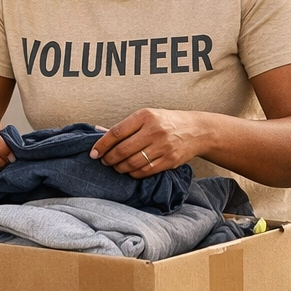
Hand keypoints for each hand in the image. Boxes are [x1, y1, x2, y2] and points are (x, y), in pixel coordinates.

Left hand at [89, 109, 204, 176]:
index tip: (93, 153)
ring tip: (116, 166)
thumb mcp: (146, 116)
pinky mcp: (169, 160)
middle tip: (104, 161)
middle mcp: (154, 131)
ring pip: (132, 163)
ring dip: (119, 168)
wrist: (197, 130)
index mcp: (145, 116)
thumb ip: (125, 126)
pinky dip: (133, 173)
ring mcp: (163, 147)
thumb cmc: (166, 122)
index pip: (116, 132)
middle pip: (122, 150)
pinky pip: (144, 171)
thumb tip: (98, 132)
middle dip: (109, 159)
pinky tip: (129, 170)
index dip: (101, 145)